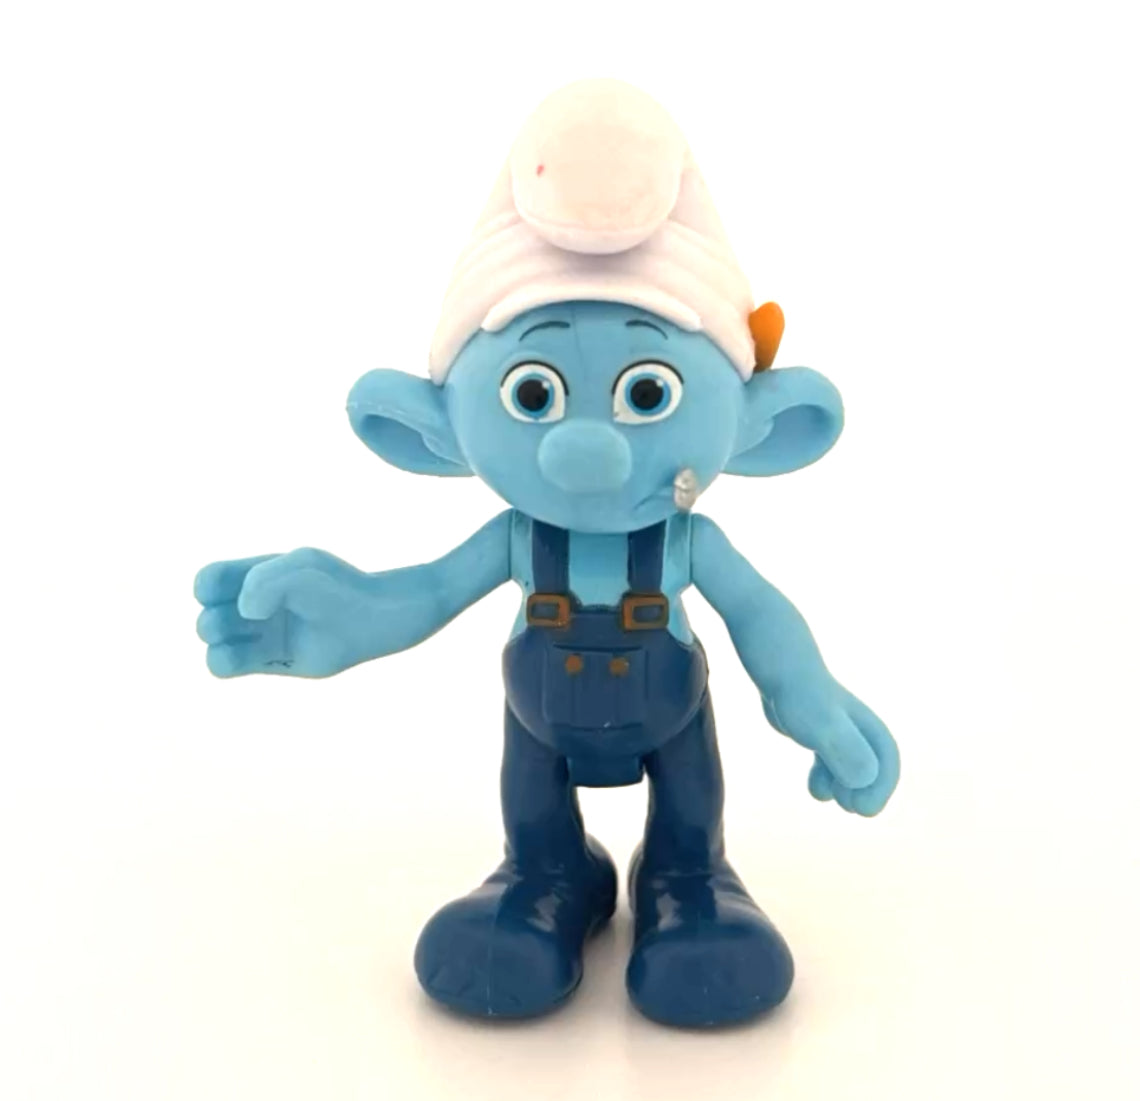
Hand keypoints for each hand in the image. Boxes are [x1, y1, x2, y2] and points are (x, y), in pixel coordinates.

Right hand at [194, 549, 373, 677]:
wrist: (368, 618)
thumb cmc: (336, 588)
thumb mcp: (301, 568)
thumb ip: (266, 582)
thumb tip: (245, 612)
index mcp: (254, 575)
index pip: (208, 580)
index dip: (208, 586)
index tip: (238, 588)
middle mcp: (252, 605)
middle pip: (206, 613)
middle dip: (216, 618)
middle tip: (251, 618)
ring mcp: (258, 633)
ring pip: (210, 640)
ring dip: (216, 639)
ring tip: (247, 636)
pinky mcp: (268, 660)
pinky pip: (222, 665)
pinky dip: (222, 661)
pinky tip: (247, 656)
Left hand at [762, 682, 899, 815]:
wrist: (780, 673)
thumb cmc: (805, 699)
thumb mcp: (826, 726)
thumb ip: (846, 750)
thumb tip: (865, 779)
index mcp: (870, 730)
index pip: (887, 768)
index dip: (880, 792)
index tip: (861, 808)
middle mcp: (859, 734)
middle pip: (872, 774)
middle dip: (862, 794)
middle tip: (845, 803)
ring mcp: (839, 736)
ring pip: (849, 773)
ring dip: (842, 790)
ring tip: (823, 792)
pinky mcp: (820, 737)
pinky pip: (831, 767)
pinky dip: (826, 781)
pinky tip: (815, 785)